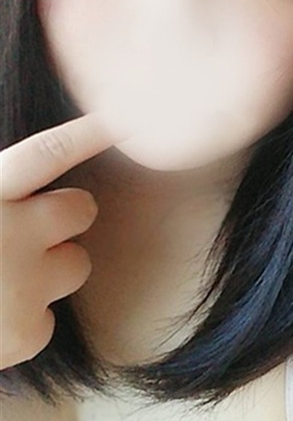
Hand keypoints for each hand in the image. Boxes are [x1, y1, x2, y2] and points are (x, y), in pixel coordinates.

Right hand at [0, 112, 125, 369]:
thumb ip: (2, 184)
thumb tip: (22, 178)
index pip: (49, 153)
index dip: (89, 134)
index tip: (123, 119)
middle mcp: (8, 234)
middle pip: (82, 208)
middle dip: (67, 217)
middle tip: (29, 232)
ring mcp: (22, 284)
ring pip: (76, 263)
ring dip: (50, 270)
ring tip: (3, 282)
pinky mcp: (26, 332)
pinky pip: (50, 316)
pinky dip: (28, 320)